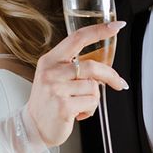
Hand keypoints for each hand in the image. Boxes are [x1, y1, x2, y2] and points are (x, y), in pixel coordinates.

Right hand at [27, 20, 127, 146]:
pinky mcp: (63, 106)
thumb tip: (104, 67)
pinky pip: (91, 102)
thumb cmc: (49, 101)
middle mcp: (51, 72)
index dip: (99, 30)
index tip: (116, 26)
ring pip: (93, 87)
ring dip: (94, 98)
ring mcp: (56, 89)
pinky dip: (90, 110)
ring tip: (80, 104)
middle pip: (92, 66)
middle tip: (119, 83)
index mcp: (50, 59)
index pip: (77, 38)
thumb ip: (74, 66)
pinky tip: (78, 113)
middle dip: (110, 75)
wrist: (33, 127)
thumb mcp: (54, 76)